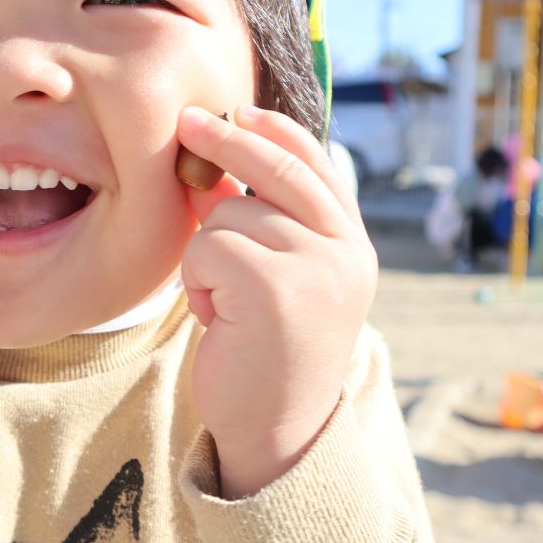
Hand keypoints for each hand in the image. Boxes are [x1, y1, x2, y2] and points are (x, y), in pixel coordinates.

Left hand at [177, 104, 377, 498]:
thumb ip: (258, 221)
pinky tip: (215, 318)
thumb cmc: (267, 351)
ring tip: (223, 305)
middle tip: (188, 122)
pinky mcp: (274, 288)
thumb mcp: (274, 276)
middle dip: (225, 141)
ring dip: (206, 257)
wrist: (277, 432)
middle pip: (276, 169)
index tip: (237, 110)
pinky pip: (207, 249)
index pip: (315, 164)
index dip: (273, 132)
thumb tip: (211, 159)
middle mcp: (346, 252)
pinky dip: (195, 282)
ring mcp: (316, 268)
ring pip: (226, 217)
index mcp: (353, 245)